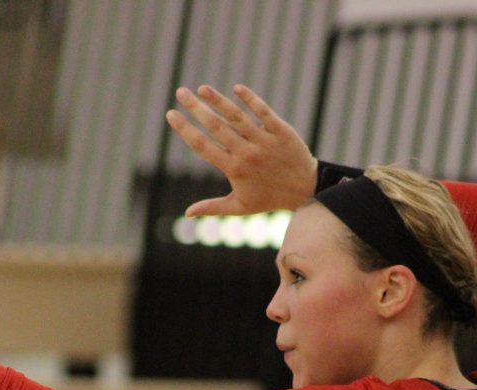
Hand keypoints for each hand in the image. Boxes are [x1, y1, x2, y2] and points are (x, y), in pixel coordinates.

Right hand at [166, 84, 317, 214]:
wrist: (305, 189)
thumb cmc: (269, 199)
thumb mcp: (239, 207)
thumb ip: (212, 208)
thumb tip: (187, 213)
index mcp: (233, 169)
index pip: (202, 146)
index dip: (185, 129)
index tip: (171, 115)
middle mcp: (246, 153)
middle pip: (215, 127)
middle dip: (196, 108)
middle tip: (180, 92)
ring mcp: (264, 140)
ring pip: (237, 116)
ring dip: (218, 100)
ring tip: (202, 88)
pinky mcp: (280, 130)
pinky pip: (263, 111)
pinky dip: (250, 99)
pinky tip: (236, 88)